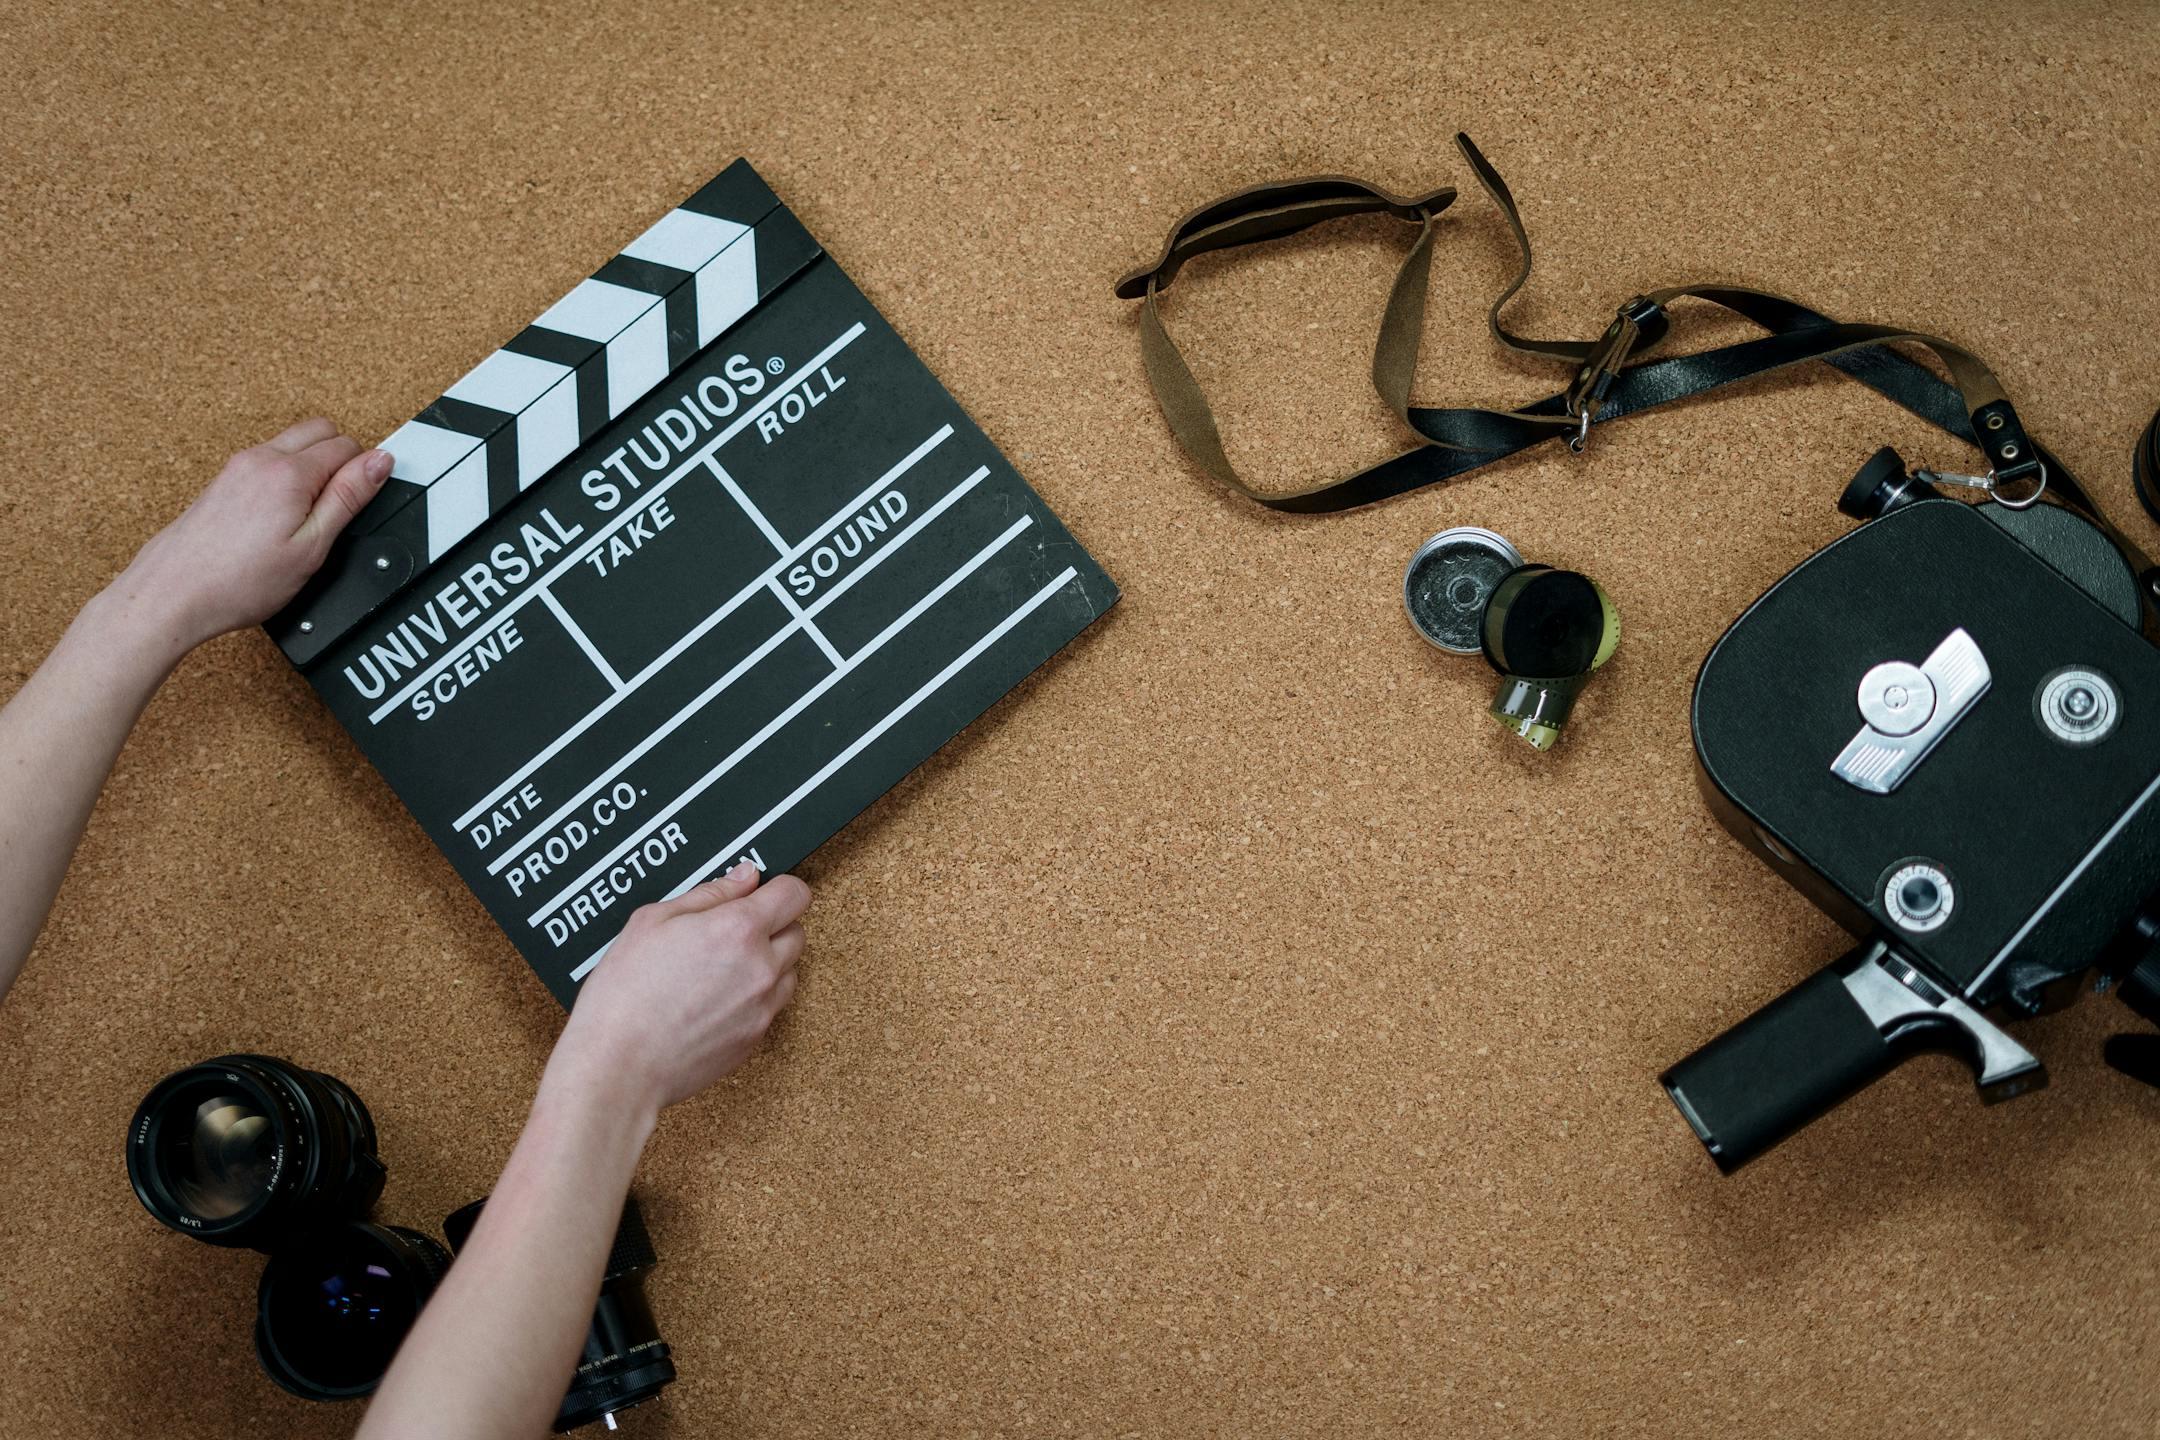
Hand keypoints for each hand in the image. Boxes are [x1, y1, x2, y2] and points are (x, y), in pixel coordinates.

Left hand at [119, 418, 391, 648]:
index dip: (366, 471)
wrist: (173, 593)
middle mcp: (260, 459)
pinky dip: (287, 476)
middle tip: (342, 504)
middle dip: (342, 457)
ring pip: (293, 443)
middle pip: (320, 431)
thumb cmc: (238, 581)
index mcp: (288, 472)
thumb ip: (348, 497)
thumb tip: (378, 462)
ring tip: (310, 515)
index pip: (347, 445)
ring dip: (314, 465)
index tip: (363, 500)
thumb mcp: (312, 546)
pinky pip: (269, 460)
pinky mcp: (224, 481)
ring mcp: (238, 467)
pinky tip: (283, 515)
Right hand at [559, 865, 810, 1113]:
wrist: (618, 1065)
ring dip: (769, 962)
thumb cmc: (625, 994)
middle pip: (798, 932)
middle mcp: (762, 968)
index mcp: (738, 930)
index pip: (795, 894)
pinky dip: (756, 997)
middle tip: (732, 931)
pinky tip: (716, 998)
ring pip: (790, 971)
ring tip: (722, 968)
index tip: (762, 892)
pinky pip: (772, 1006)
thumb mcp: (652, 921)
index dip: (778, 888)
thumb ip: (709, 894)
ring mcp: (763, 1007)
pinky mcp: (756, 1038)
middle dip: (773, 925)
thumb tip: (745, 877)